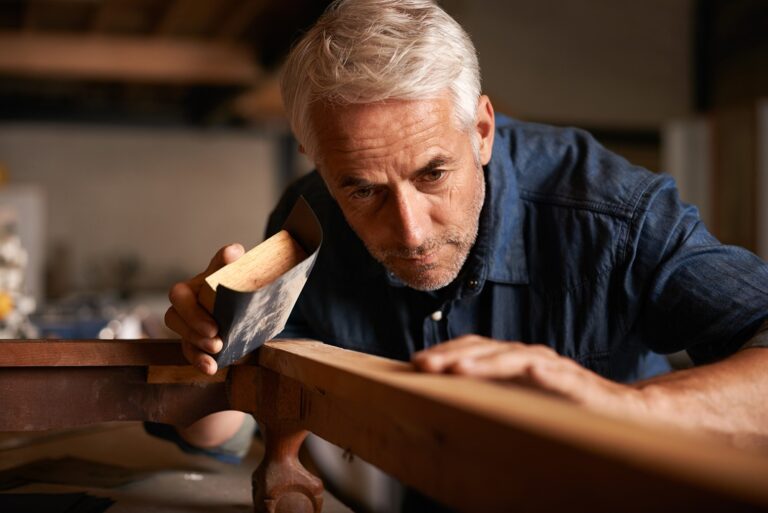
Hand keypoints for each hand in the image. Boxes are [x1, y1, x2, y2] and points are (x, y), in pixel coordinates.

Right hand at [165, 244, 244, 374]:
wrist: (256, 301)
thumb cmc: (243, 281)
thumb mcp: (240, 269)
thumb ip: (235, 260)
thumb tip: (232, 252)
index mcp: (196, 285)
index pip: (181, 295)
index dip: (192, 310)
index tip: (213, 326)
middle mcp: (189, 304)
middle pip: (175, 316)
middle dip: (193, 327)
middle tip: (216, 337)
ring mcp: (191, 323)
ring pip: (181, 335)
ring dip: (196, 345)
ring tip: (217, 350)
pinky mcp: (196, 341)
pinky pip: (190, 352)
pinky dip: (199, 361)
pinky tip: (211, 368)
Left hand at [412, 335, 647, 418]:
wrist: (624, 411)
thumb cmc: (567, 406)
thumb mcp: (521, 402)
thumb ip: (491, 398)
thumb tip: (446, 406)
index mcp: (513, 362)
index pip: (473, 350)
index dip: (445, 353)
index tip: (414, 364)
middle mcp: (529, 358)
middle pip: (485, 350)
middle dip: (451, 355)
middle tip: (421, 365)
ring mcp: (552, 367)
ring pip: (512, 358)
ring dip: (482, 362)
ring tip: (455, 369)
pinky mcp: (575, 382)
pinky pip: (553, 374)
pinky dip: (537, 372)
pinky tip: (520, 372)